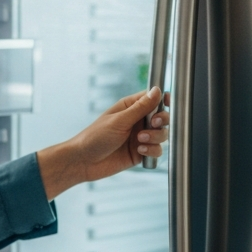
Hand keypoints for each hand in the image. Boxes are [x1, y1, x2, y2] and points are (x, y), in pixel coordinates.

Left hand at [36, 88, 170, 199]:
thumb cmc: (96, 136)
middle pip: (162, 117)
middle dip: (162, 120)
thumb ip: (141, 107)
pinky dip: (152, 151)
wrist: (84, 162)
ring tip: (140, 141)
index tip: (167, 103)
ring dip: (155, 137)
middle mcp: (137, 121)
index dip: (163, 100)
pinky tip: (140, 151)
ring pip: (162, 134)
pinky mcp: (140, 153)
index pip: (153, 99)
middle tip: (154, 123)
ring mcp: (140, 137)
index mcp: (130, 108)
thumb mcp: (120, 120)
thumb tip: (157, 90)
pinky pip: (157, 150)